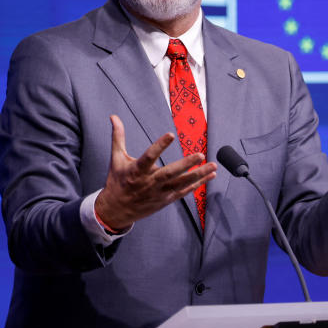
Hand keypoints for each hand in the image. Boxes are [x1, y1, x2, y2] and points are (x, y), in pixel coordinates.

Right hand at [94, 114, 216, 231]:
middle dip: (186, 164)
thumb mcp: (116, 159)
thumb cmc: (117, 182)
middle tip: (200, 154)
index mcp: (136, 171)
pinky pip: (184, 192)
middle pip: (170, 173)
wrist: (116, 211)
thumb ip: (118, 137)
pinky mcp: (166, 200)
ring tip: (213, 166)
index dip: (159, 146)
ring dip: (198, 175)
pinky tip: (210, 176)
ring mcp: (159, 193)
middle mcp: (149, 183)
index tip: (171, 134)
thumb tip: (114, 116)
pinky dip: (198, 184)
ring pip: (181, 184)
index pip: (149, 157)